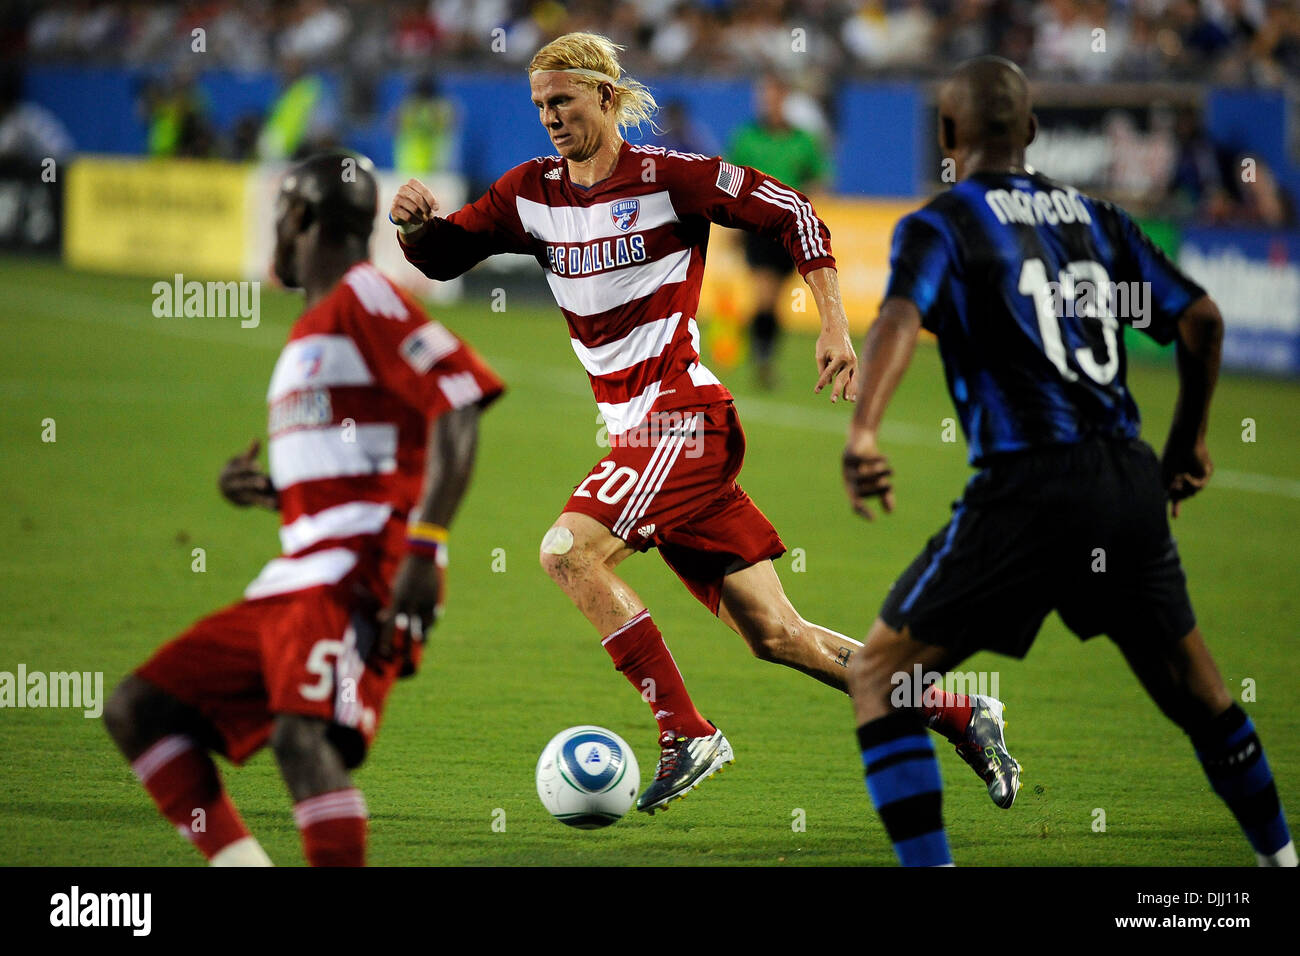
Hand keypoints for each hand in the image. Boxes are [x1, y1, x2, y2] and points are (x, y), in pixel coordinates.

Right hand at [219, 439, 277, 509]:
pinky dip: (270, 506)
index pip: (241, 470)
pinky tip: (281, 507)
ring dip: (265, 501)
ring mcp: (243, 496)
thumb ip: (249, 454)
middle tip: (265, 484)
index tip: (259, 467)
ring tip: (276, 503)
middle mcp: (236, 487)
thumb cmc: (235, 470)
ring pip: (254, 498)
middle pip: (246, 485)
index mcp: (231, 474)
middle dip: (255, 484)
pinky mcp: (252, 503)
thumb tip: (256, 439)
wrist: (225, 490)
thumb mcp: (238, 462)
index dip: (249, 468)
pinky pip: (261, 504)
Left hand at [375, 553, 444, 676]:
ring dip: (420, 640)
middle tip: (405, 665)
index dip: (387, 641)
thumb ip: (390, 606)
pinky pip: (432, 621)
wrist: (423, 555)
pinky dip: (428, 626)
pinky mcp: (437, 603)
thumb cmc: (404, 573)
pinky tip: (427, 629)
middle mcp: (412, 605)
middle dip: (406, 651)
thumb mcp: (394, 589)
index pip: (390, 627)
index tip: (385, 653)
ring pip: (424, 631)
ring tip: (418, 647)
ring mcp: (426, 605)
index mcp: (398, 601)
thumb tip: (382, 619)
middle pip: (408, 634)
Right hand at [389, 179, 439, 237]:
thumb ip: (431, 201)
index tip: (436, 208)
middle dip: (426, 209)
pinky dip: (416, 221)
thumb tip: (435, 207)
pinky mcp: (394, 209)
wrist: (404, 212)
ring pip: (414, 209)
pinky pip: (408, 217)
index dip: (431, 200)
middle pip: (418, 199)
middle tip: (430, 216)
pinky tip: (418, 222)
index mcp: (412, 183)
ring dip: (422, 217)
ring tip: (425, 219)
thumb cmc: (418, 204)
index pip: (423, 190)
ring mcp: (397, 198)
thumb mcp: (425, 200)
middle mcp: (403, 188)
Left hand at [815, 326, 856, 402]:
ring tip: (849, 400)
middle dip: (837, 390)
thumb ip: (823, 369)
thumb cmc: (826, 340)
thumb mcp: (820, 354)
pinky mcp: (854, 363)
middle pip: (843, 378)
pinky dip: (854, 385)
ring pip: (853, 379)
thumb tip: (826, 384)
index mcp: (840, 357)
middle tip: (832, 401)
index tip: (816, 391)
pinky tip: (853, 394)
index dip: (821, 382)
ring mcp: (854, 362)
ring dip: (851, 390)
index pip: (829, 373)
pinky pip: (855, 376)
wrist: (837, 329)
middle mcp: (849, 360)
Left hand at [843, 428, 893, 519]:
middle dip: (875, 490)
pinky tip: (887, 458)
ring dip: (878, 474)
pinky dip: (876, 460)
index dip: (863, 512)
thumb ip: (884, 495)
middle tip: (890, 485)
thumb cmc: (870, 465)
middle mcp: (848, 481)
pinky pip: (862, 460)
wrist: (862, 440)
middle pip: (859, 491)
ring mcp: (847, 468)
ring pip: (860, 476)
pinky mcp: (849, 456)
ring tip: (892, 471)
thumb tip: (889, 512)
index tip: (873, 519)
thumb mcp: (879, 481)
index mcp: (853, 489)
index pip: (855, 504)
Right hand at [1162, 437, 1212, 517]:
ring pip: (1192, 493)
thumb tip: (1172, 497)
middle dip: (1177, 493)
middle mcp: (1188, 477)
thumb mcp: (1165, 473)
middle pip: (1184, 495)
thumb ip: (1168, 487)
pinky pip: (1198, 486)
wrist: (1184, 441)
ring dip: (1183, 488)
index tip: (1175, 517)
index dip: (1176, 506)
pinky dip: (1190, 483)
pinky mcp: (1206, 474)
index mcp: (1177, 476)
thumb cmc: (1172, 454)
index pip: (1177, 494)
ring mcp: (1197, 476)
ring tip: (1178, 478)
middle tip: (1173, 484)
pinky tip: (1185, 476)